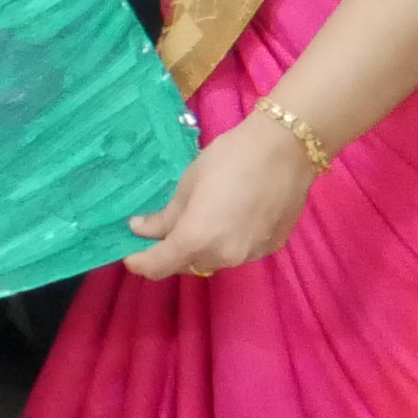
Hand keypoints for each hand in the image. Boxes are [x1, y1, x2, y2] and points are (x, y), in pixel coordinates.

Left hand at [121, 112, 316, 279]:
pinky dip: (227, 243)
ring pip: (214, 261)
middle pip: (188, 265)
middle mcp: (224, 257)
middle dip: (171, 253)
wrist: (286, 150)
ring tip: (200, 219)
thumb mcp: (188, 184)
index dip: (141, 263)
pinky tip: (230, 218)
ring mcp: (251, 255)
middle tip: (163, 229)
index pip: (159, 266)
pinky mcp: (272, 248)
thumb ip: (164, 216)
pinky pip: (239, 253)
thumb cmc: (229, 159)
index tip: (131, 255)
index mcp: (197, 239)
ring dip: (201, 249)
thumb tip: (141, 230)